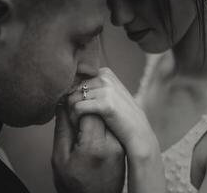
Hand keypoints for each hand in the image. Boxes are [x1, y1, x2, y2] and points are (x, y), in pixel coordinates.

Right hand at [52, 106, 124, 192]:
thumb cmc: (74, 184)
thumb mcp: (60, 158)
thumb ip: (62, 129)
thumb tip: (63, 103)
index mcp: (96, 146)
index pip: (90, 109)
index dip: (76, 105)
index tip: (68, 113)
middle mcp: (113, 144)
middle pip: (101, 111)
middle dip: (86, 108)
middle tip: (74, 117)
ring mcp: (121, 146)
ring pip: (108, 117)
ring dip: (94, 114)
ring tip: (82, 125)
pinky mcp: (123, 147)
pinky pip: (112, 126)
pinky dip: (101, 123)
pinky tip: (91, 131)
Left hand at [67, 68, 164, 192]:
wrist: (138, 133)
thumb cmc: (120, 117)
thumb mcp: (108, 96)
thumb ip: (92, 88)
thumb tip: (69, 87)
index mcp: (105, 73)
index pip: (75, 81)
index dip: (72, 96)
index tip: (76, 111)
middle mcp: (105, 77)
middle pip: (72, 89)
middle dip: (70, 105)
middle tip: (74, 119)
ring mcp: (106, 89)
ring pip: (72, 98)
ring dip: (71, 113)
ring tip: (77, 124)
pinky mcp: (105, 103)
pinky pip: (77, 108)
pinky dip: (74, 119)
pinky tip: (80, 127)